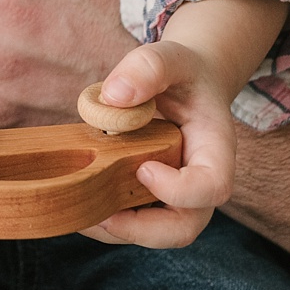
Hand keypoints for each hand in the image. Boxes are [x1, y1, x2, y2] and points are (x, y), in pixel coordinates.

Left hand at [79, 40, 235, 249]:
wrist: (186, 85)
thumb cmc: (181, 73)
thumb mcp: (169, 56)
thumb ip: (147, 68)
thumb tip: (113, 98)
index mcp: (215, 150)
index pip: (212, 188)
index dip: (178, 189)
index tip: (142, 168)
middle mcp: (200, 182)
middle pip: (183, 228)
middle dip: (140, 230)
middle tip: (99, 213)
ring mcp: (176, 196)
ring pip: (152, 233)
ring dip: (114, 229)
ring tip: (75, 210)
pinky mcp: (151, 198)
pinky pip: (131, 221)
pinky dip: (104, 219)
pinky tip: (74, 198)